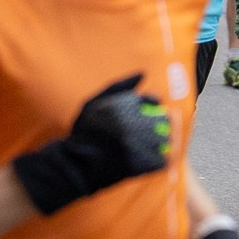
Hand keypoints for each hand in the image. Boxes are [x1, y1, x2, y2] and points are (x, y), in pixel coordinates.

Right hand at [10, 75, 171, 216]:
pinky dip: (155, 162)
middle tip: (151, 132)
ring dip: (159, 144)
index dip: (153, 106)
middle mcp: (130, 122)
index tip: (149, 113)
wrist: (74, 165)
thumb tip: (143, 73)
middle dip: (160, 124)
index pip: (153, 99)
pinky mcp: (138, 164)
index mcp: (121, 105)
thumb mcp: (93, 102)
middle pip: (163, 119)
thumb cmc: (84, 132)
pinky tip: (145, 162)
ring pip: (164, 140)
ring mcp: (135, 144)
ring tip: (147, 148)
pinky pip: (160, 161)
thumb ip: (119, 86)